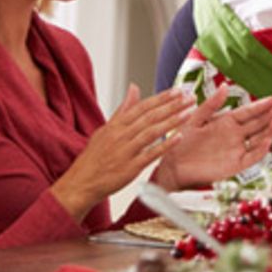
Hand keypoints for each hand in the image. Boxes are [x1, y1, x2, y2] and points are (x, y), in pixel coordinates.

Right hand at [52, 85, 193, 220]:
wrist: (81, 183)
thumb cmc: (94, 158)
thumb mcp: (105, 129)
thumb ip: (123, 109)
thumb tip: (134, 88)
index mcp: (116, 125)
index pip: (142, 106)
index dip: (161, 98)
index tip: (177, 91)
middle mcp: (121, 135)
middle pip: (150, 116)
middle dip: (172, 106)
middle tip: (189, 98)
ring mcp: (126, 151)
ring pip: (152, 132)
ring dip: (172, 121)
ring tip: (188, 112)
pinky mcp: (130, 168)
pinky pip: (150, 154)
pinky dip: (165, 145)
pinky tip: (178, 137)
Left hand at [152, 85, 271, 189]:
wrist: (172, 165)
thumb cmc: (181, 142)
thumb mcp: (195, 118)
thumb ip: (211, 104)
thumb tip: (225, 86)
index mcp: (226, 122)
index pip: (248, 112)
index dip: (261, 106)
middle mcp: (234, 136)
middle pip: (257, 124)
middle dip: (269, 116)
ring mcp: (236, 150)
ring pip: (258, 139)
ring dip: (269, 130)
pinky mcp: (235, 165)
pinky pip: (252, 157)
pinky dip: (261, 150)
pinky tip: (267, 140)